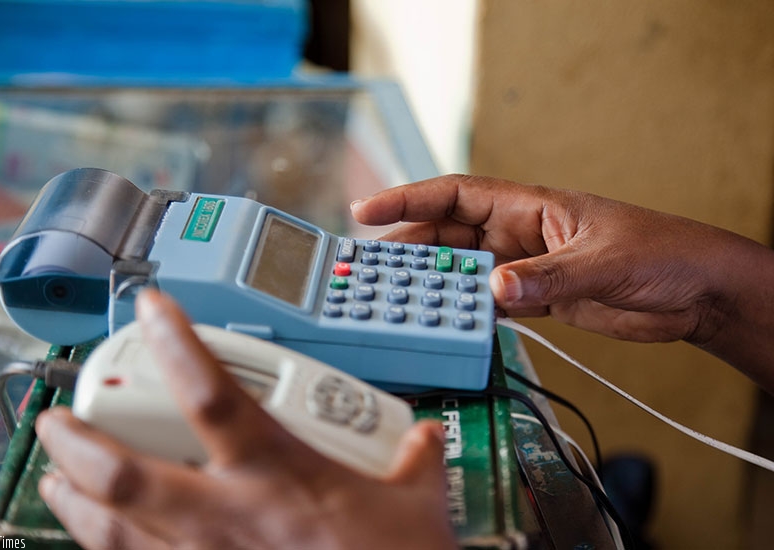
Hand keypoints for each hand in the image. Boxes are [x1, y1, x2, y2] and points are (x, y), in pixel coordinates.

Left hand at [35, 289, 456, 549]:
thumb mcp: (415, 505)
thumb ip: (412, 460)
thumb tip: (422, 439)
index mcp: (280, 477)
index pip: (213, 394)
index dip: (174, 342)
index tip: (151, 308)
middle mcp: (230, 518)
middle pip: (127, 472)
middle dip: (77, 441)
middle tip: (57, 418)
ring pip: (115, 531)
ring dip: (73, 500)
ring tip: (55, 477)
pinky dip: (111, 546)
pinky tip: (104, 536)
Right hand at [351, 175, 773, 386]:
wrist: (696, 292)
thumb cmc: (661, 253)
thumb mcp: (603, 261)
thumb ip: (548, 276)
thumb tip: (494, 290)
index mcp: (529, 206)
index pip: (456, 196)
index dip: (409, 200)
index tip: (368, 211)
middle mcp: (519, 234)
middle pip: (449, 237)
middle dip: (409, 248)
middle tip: (370, 269)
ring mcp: (526, 268)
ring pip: (463, 272)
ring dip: (433, 284)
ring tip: (398, 299)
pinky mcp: (539, 299)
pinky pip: (488, 303)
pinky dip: (466, 312)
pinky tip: (446, 322)